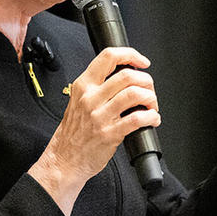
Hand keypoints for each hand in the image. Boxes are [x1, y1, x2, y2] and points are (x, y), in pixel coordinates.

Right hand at [30, 46, 159, 215]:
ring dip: (151, 98)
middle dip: (146, 81)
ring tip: (152, 105)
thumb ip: (97, 88)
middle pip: (127, 75)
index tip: (142, 62)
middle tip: (149, 89)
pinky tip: (152, 119)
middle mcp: (91, 98)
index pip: (108, 57)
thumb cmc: (73, 133)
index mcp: (83, 86)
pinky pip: (137, 119)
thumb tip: (126, 78)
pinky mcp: (109, 134)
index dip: (131, 55)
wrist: (64, 160)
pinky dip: (151, 117)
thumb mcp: (77, 101)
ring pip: (134, 94)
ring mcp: (100, 116)